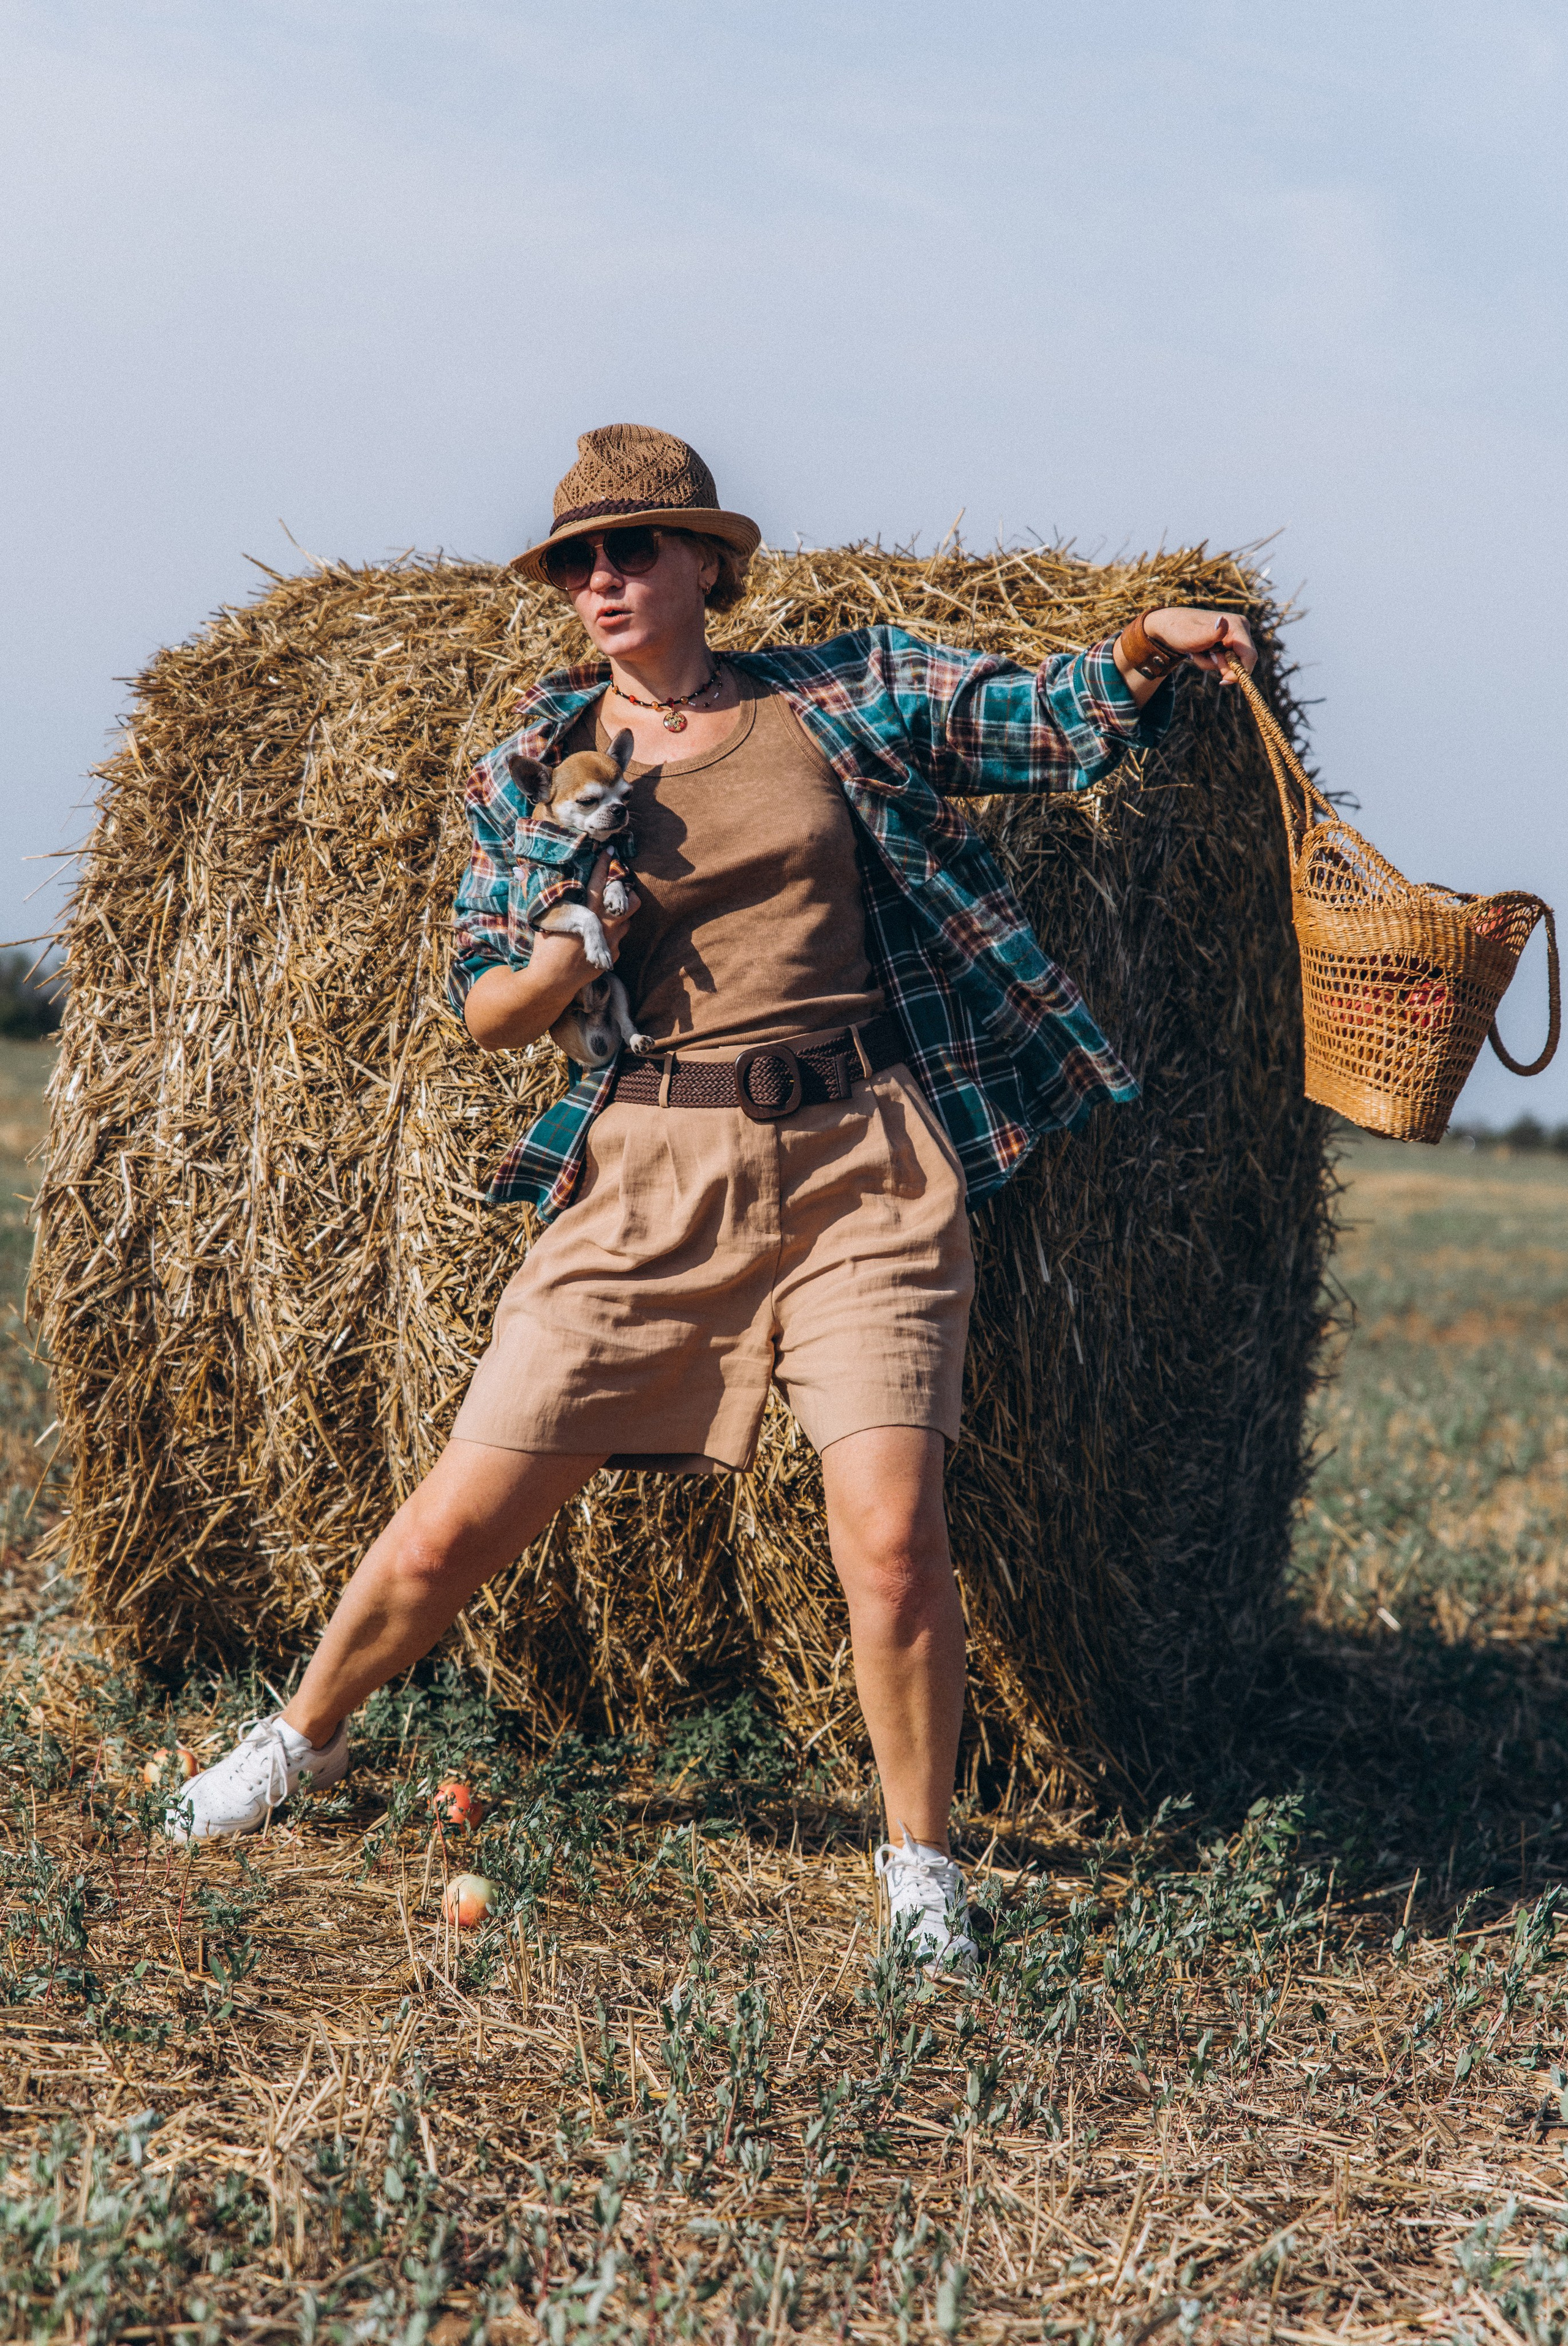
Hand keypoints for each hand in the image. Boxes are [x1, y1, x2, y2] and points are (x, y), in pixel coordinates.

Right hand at [463, 853, 641, 1051]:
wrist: (551, 981)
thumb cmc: (544, 949)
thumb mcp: (542, 920)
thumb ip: (542, 896)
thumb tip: (520, 872)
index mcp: (587, 913)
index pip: (600, 882)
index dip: (606, 864)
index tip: (610, 852)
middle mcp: (605, 927)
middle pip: (630, 903)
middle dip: (626, 894)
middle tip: (615, 890)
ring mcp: (612, 943)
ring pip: (626, 923)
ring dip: (619, 916)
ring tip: (606, 915)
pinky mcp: (611, 957)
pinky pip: (619, 941)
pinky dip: (612, 936)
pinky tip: (599, 938)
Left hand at [1147, 608, 1256, 681]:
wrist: (1170, 627)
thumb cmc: (1179, 630)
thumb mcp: (1191, 636)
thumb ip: (1209, 634)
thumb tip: (1222, 623)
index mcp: (1236, 625)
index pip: (1250, 656)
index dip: (1240, 672)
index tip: (1222, 681)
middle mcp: (1241, 629)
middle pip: (1242, 662)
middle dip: (1220, 666)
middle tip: (1199, 657)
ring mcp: (1236, 636)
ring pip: (1232, 664)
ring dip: (1212, 664)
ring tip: (1197, 653)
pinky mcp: (1230, 643)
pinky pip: (1226, 662)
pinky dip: (1212, 662)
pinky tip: (1201, 652)